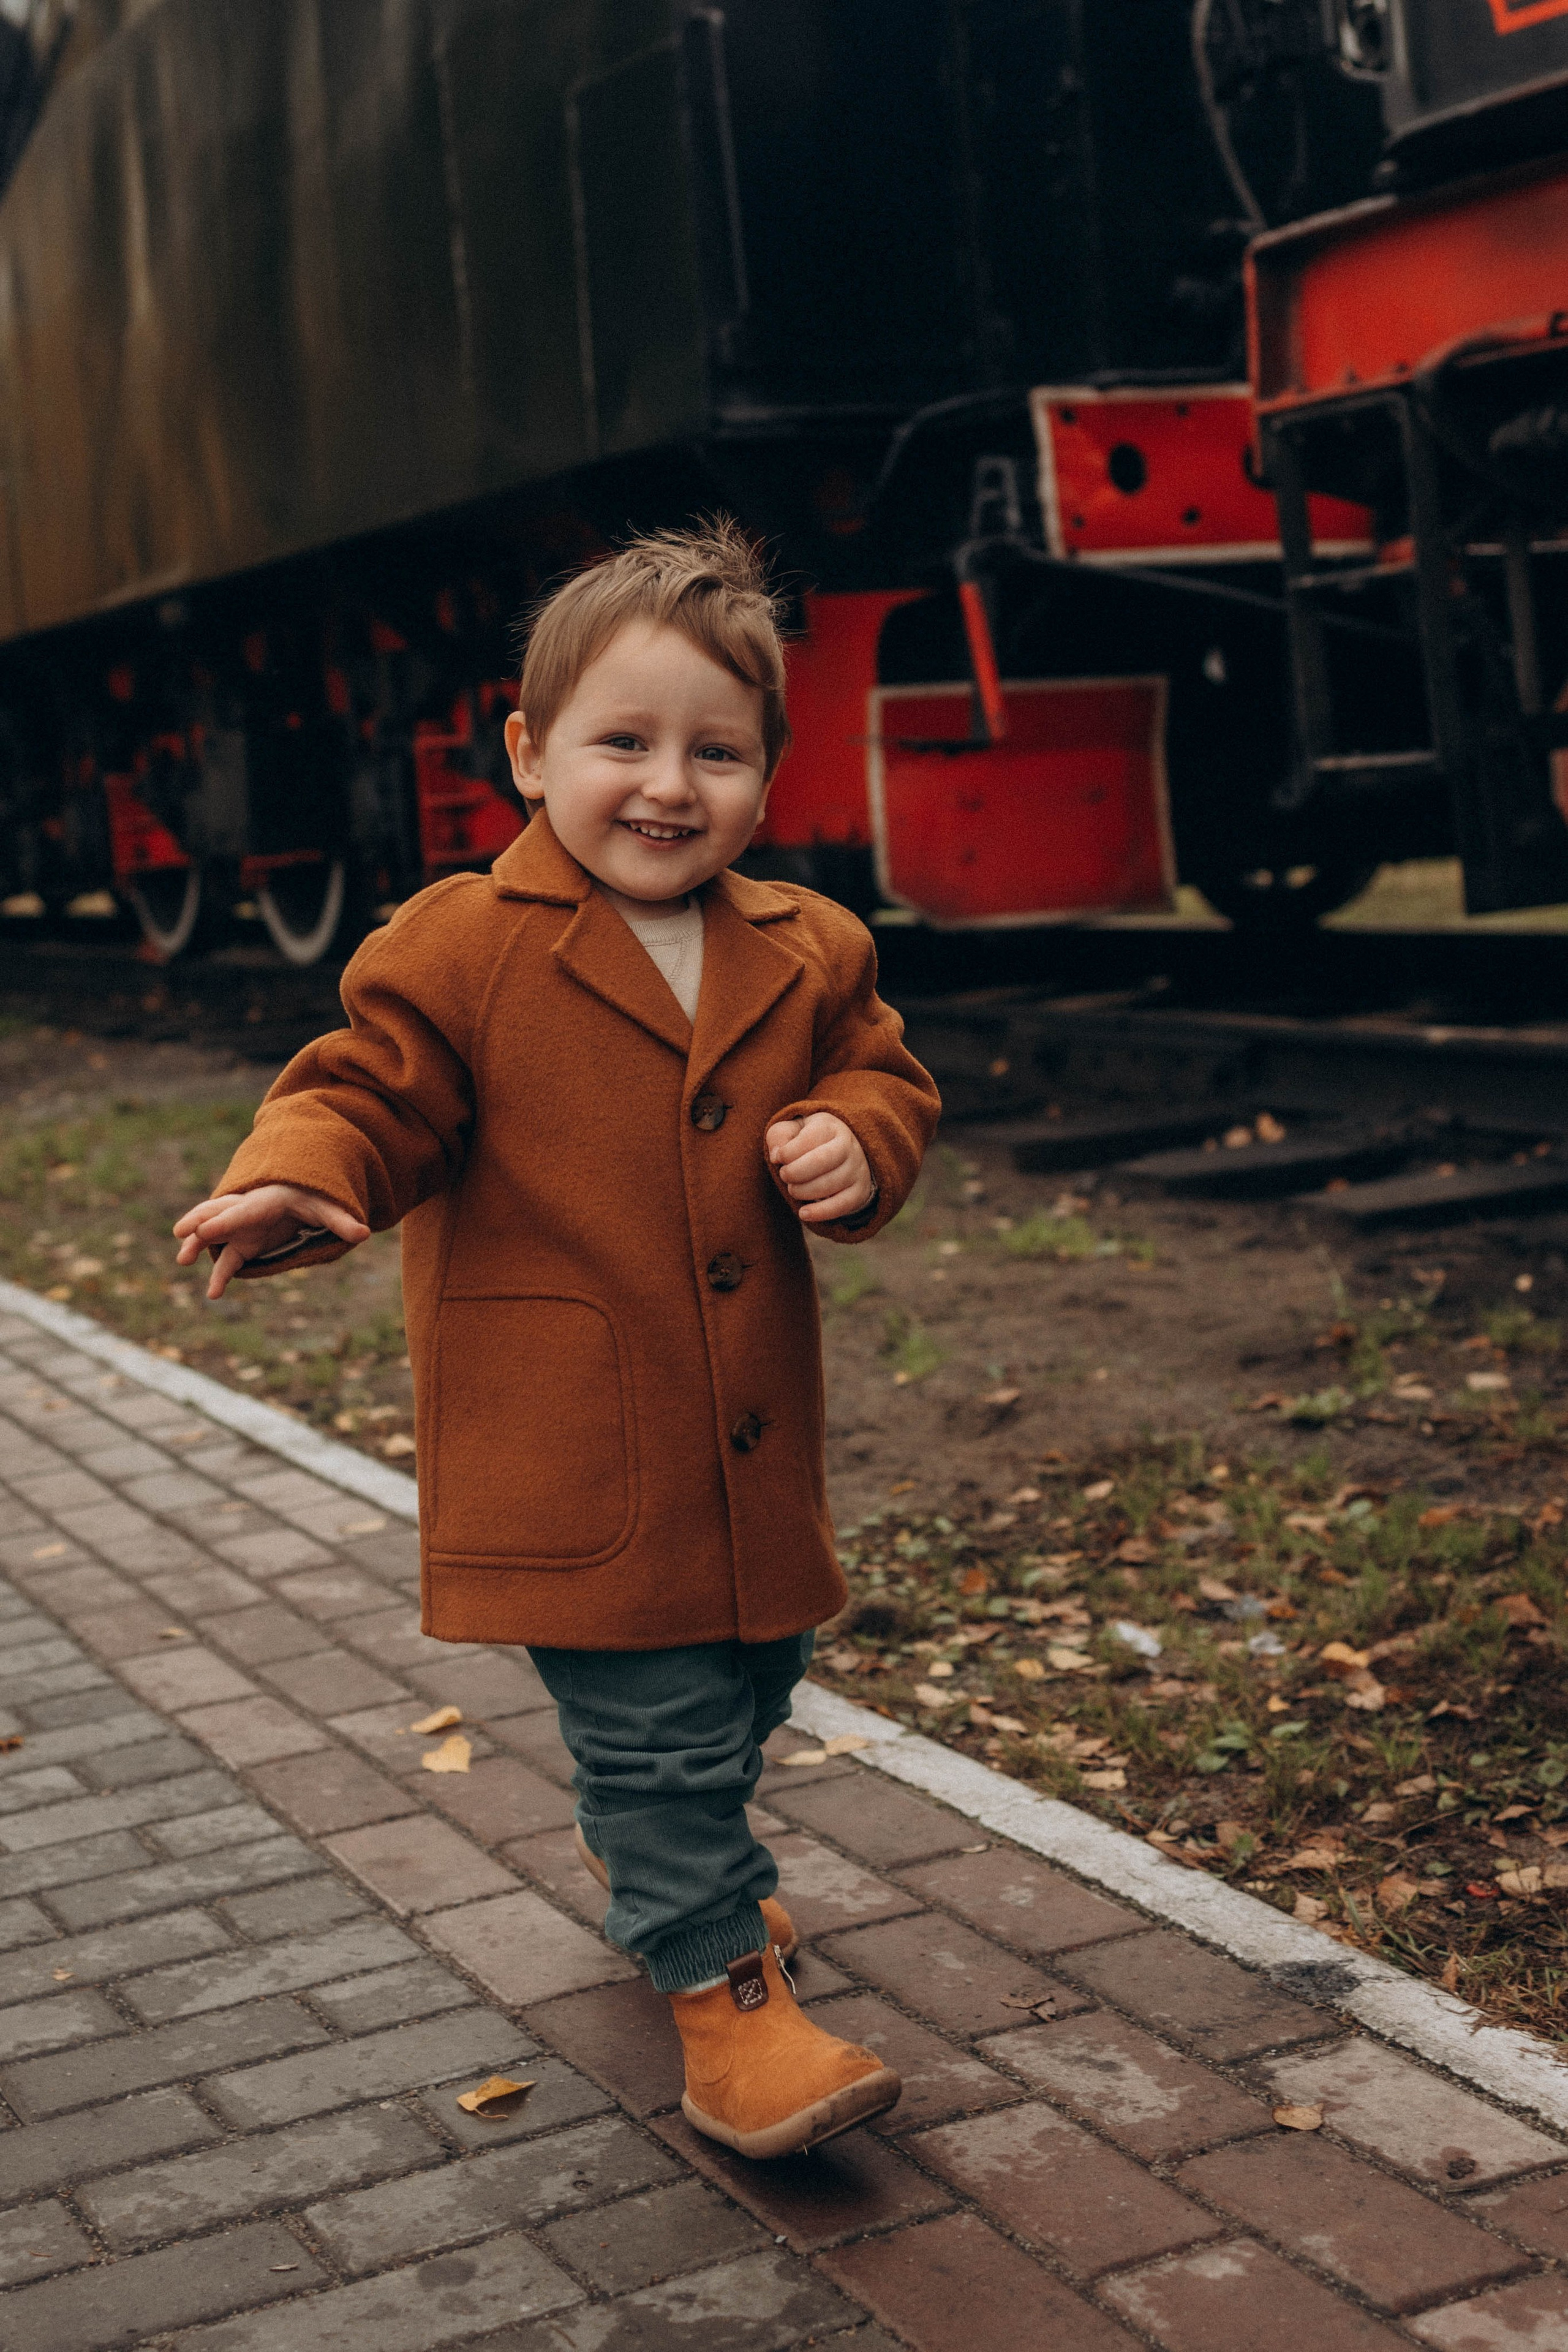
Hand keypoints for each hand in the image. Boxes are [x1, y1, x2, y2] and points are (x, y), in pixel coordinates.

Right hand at [172, 1184, 368, 1300]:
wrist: (300, 1194)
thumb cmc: (312, 1197)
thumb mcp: (328, 1206)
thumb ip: (342, 1221)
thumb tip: (364, 1233)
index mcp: (266, 1201)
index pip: (243, 1211)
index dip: (225, 1221)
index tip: (204, 1229)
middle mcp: (248, 1213)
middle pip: (218, 1215)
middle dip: (200, 1223)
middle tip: (182, 1234)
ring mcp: (242, 1229)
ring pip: (214, 1236)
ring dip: (197, 1246)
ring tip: (182, 1260)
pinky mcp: (244, 1244)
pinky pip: (228, 1260)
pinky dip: (219, 1275)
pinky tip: (214, 1295)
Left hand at [765, 1113, 872, 1224]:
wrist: (841, 1154)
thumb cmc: (808, 1142)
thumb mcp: (791, 1130)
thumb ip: (779, 1136)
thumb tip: (776, 1155)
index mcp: (829, 1127)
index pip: (808, 1138)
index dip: (787, 1152)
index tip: (778, 1158)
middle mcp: (848, 1145)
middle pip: (822, 1160)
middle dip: (795, 1172)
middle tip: (784, 1175)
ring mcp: (856, 1169)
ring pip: (830, 1184)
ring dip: (804, 1191)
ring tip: (793, 1189)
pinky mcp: (859, 1191)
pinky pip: (841, 1205)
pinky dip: (821, 1212)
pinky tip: (803, 1213)